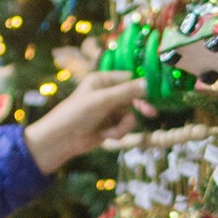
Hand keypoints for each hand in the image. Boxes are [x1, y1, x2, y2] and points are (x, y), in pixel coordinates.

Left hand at [21, 70, 143, 174]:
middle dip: (138, 107)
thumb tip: (149, 83)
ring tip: (111, 132)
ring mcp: (108, 110)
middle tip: (150, 113)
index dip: (141, 86)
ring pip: (129, 115)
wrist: (62, 139)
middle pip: (133, 97)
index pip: (129, 79)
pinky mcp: (109, 125)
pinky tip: (105, 136)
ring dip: (123, 125)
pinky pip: (123, 127)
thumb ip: (127, 92)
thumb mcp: (103, 100)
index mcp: (102, 81)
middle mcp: (106, 93)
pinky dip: (117, 132)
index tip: (154, 92)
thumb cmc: (77, 113)